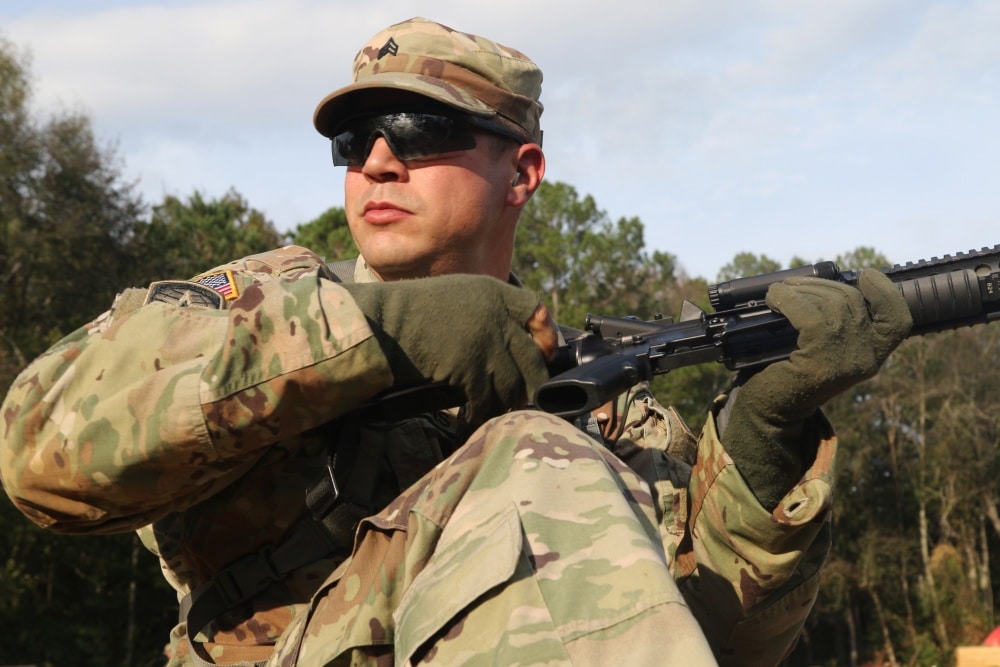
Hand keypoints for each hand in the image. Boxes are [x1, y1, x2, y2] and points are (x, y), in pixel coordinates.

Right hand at [344, 275, 555, 426]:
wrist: (381, 325)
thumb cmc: (411, 314)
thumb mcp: (456, 296)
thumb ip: (486, 311)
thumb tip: (510, 342)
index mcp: (493, 292)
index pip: (537, 311)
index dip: (545, 336)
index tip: (542, 352)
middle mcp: (495, 315)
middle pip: (531, 356)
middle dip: (531, 381)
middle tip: (524, 397)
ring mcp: (485, 342)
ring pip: (512, 384)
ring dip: (505, 403)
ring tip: (496, 413)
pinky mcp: (470, 368)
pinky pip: (486, 401)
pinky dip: (479, 416)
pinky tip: (469, 423)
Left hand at [722, 270, 911, 507]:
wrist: (768, 410)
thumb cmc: (791, 373)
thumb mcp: (822, 347)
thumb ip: (835, 322)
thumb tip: (825, 282)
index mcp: (873, 355)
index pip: (898, 319)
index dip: (885, 291)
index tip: (864, 274)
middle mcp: (867, 359)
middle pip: (853, 301)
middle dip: (820, 285)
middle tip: (791, 285)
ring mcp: (845, 361)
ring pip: (830, 304)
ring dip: (801, 290)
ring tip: (779, 293)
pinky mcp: (819, 362)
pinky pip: (808, 315)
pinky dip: (788, 300)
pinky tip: (773, 300)